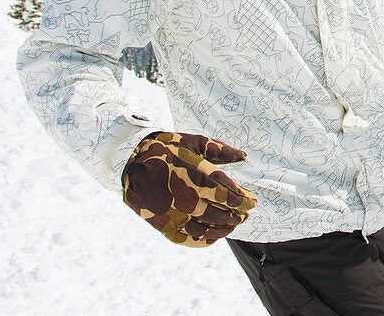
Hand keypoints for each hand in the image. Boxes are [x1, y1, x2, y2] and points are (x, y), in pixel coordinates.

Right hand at [121, 131, 257, 247]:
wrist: (131, 162)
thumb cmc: (167, 149)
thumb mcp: (195, 143)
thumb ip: (221, 151)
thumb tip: (244, 157)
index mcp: (199, 178)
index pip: (231, 195)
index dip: (245, 200)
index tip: (252, 201)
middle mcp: (190, 199)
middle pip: (223, 214)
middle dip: (238, 214)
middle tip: (245, 213)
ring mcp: (177, 215)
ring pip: (209, 229)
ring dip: (226, 228)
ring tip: (234, 224)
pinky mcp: (165, 226)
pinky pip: (190, 239)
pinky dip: (206, 240)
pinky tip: (214, 237)